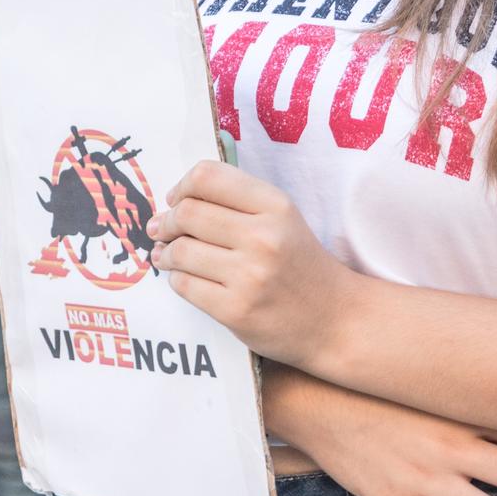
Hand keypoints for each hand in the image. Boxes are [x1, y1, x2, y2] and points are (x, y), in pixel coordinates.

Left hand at [147, 161, 349, 366]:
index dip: (182, 185)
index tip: (176, 199)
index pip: (208, 176)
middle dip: (166, 221)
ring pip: (181, 250)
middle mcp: (263, 237)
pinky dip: (176, 279)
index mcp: (275, 205)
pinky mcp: (236, 310)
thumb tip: (173, 201)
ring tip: (167, 255)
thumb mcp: (282, 218)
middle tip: (162, 229)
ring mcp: (249, 276)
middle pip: (187, 212)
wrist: (334, 319)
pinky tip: (183, 277)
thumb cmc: (300, 265)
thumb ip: (237, 201)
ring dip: (166, 252)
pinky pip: (185, 285)